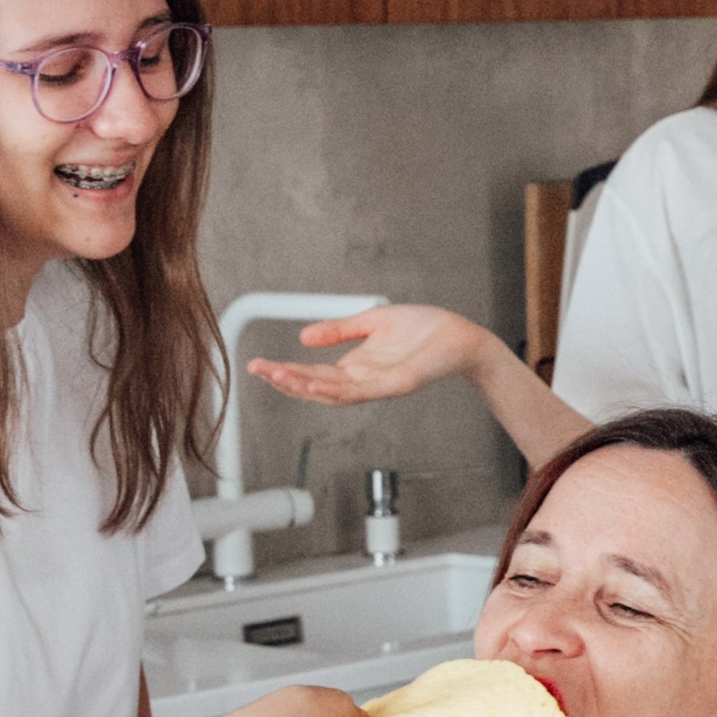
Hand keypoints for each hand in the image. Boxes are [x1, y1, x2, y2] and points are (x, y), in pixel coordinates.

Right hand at [246, 303, 487, 408]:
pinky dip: (336, 390)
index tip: (260, 365)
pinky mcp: (397, 384)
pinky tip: (314, 385)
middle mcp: (364, 381)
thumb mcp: (372, 322)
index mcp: (356, 368)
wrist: (459, 335)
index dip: (287, 371)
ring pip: (334, 394)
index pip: (314, 375)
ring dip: (303, 387)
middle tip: (257, 370)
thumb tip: (304, 337)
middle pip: (317, 387)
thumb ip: (339, 330)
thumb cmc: (424, 329)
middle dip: (285, 380)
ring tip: (276, 377)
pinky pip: (362, 392)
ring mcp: (379, 386)